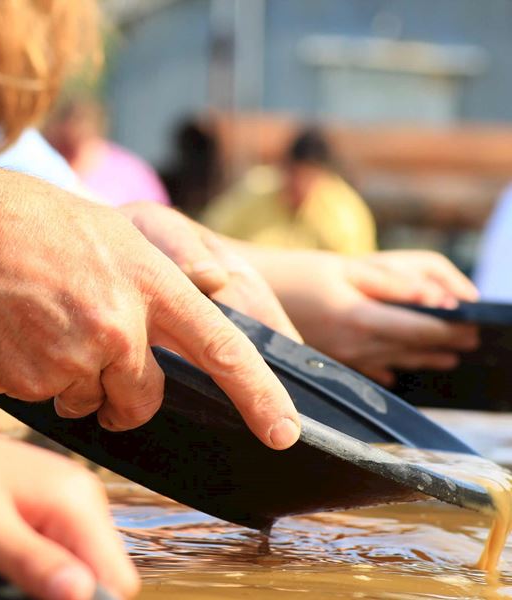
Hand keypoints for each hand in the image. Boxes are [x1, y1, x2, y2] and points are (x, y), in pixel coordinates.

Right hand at [0, 167, 298, 448]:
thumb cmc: (32, 221)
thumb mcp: (114, 229)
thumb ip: (165, 272)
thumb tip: (215, 287)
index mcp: (149, 282)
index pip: (223, 349)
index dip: (260, 396)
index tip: (285, 432)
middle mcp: (119, 325)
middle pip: (146, 398)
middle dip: (126, 394)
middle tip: (94, 354)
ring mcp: (73, 356)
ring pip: (90, 402)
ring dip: (73, 381)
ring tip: (40, 324)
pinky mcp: (29, 380)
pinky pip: (47, 400)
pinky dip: (35, 379)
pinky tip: (14, 333)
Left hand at [0, 417, 137, 599]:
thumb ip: (35, 562)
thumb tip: (84, 594)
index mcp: (75, 497)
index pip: (115, 576)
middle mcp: (73, 506)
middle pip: (98, 579)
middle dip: (68, 599)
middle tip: (14, 595)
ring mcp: (51, 518)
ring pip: (73, 580)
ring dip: (47, 595)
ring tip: (1, 586)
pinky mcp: (28, 530)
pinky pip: (48, 573)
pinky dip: (31, 588)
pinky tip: (1, 585)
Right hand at [238, 248, 479, 385]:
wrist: (247, 296)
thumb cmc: (295, 273)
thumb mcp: (344, 266)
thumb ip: (391, 282)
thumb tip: (436, 297)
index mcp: (358, 317)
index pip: (420, 328)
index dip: (453, 326)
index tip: (477, 323)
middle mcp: (353, 346)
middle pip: (413, 348)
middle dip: (446, 343)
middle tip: (473, 339)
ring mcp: (341, 360)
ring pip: (395, 361)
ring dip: (425, 357)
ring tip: (451, 354)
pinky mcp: (330, 363)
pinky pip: (370, 370)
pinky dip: (391, 366)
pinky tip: (403, 367)